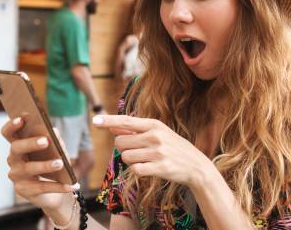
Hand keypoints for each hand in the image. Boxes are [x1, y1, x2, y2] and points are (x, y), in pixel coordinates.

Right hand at [0, 117, 75, 211]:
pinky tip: (71, 185)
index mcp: (18, 145)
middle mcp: (13, 160)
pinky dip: (58, 186)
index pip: (8, 133)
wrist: (54, 192)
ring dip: (45, 165)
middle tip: (45, 141)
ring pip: (28, 168)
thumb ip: (55, 141)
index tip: (22, 118)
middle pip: (16, 148)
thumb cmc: (51, 165)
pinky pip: (41, 187)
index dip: (12, 125)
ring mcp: (16, 176)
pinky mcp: (23, 190)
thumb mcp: (56, 151)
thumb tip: (54, 131)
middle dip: (30, 143)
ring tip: (60, 163)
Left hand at [92, 115, 212, 186]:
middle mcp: (155, 136)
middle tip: (137, 150)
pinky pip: (135, 170)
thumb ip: (134, 130)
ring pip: (125, 157)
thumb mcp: (158, 133)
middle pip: (120, 142)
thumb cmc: (173, 147)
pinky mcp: (159, 168)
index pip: (126, 121)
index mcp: (154, 125)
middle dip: (123, 148)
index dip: (108, 121)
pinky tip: (149, 168)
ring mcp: (157, 152)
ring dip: (131, 160)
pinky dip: (138, 170)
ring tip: (146, 159)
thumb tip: (112, 126)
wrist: (196, 166)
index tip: (94, 120)